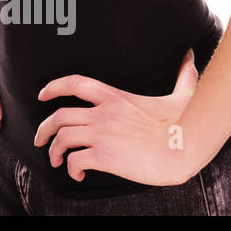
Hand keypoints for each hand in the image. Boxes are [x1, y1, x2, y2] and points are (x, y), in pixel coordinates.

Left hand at [31, 47, 201, 185]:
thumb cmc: (186, 122)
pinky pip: (76, 160)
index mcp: (114, 97)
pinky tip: (78, 174)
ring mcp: (101, 134)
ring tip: (56, 161)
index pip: (75, 83)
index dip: (53, 87)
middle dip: (44, 128)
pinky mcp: (105, 156)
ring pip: (62, 138)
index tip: (41, 95)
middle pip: (59, 116)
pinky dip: (71, 168)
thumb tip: (191, 56)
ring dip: (54, 151)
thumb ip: (182, 76)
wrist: (186, 146)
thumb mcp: (181, 94)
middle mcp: (102, 113)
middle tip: (40, 140)